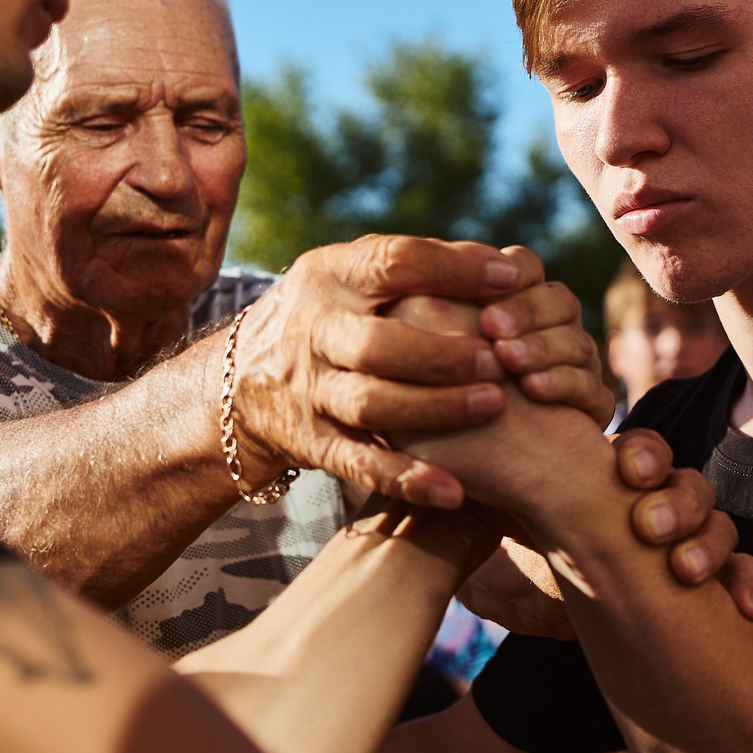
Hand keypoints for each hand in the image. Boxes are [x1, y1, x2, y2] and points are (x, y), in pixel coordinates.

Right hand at [226, 237, 610, 507]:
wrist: (240, 381)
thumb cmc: (332, 317)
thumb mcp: (353, 277)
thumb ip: (420, 268)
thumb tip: (507, 266)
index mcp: (329, 276)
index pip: (393, 263)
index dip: (455, 270)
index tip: (511, 278)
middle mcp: (311, 330)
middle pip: (378, 343)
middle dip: (443, 353)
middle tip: (499, 359)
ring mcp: (307, 390)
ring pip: (370, 404)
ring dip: (435, 407)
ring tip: (494, 405)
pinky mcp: (309, 441)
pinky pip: (358, 464)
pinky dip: (405, 478)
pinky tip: (453, 490)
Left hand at [454, 429, 752, 639]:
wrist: (574, 628)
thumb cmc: (535, 577)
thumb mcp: (502, 538)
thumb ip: (477, 511)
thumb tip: (429, 480)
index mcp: (612, 485)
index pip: (640, 452)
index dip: (639, 456)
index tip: (621, 471)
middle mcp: (659, 504)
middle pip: (684, 480)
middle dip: (670, 497)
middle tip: (645, 518)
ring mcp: (692, 539)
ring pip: (720, 520)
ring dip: (705, 540)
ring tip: (681, 568)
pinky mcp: (716, 581)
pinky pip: (748, 573)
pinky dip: (748, 586)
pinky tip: (743, 612)